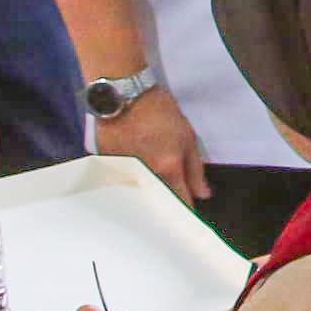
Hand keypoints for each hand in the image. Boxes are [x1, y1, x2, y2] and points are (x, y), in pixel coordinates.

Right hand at [94, 86, 210, 204]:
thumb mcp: (187, 137)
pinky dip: (127, 186)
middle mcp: (145, 177)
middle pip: (157, 205)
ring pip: (137, 198)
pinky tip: (131, 179)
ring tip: (148, 190)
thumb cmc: (160, 112)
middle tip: (168, 200)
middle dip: (164, 207)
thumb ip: (195, 169)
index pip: (181, 203)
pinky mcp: (106, 169)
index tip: (189, 215)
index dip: (187, 211)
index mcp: (168, 169)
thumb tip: (203, 194)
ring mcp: (123, 174)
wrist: (124, 95)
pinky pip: (120, 185)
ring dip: (145, 198)